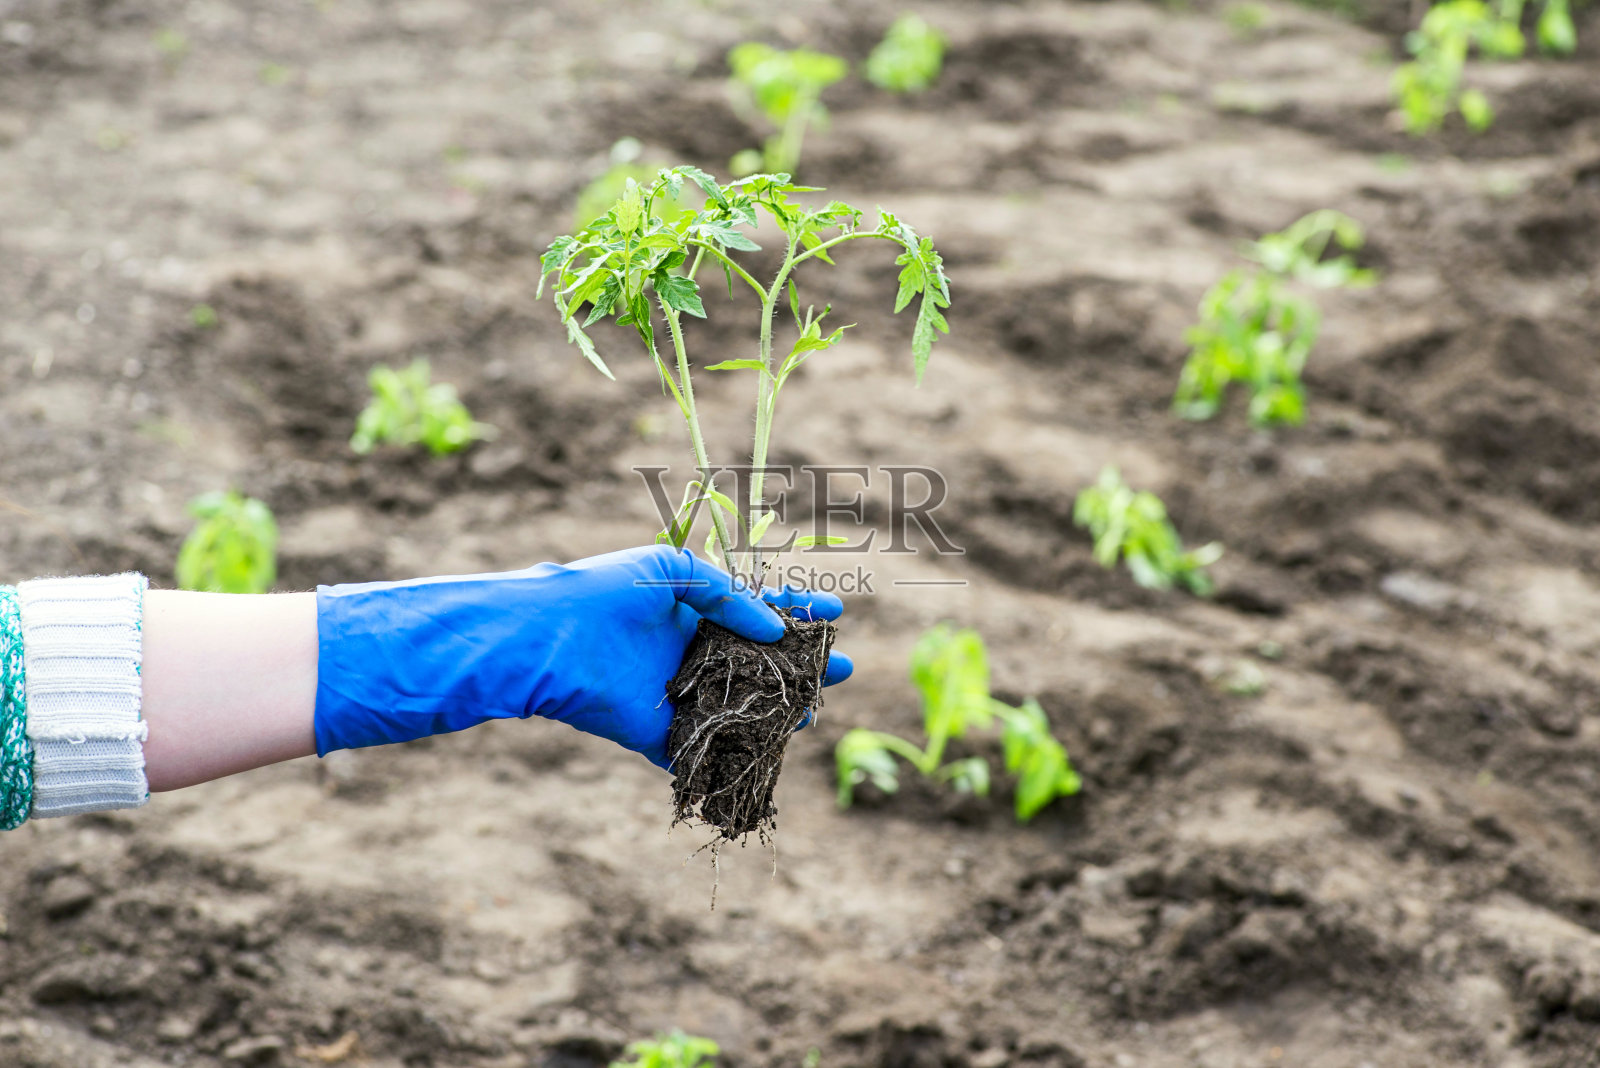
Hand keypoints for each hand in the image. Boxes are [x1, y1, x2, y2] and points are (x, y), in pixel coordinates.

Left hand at [313, 545, 852, 766]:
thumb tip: (772, 628)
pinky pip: (707, 746)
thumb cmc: (604, 591)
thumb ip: (728, 594)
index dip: (796, 611)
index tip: (837, 612)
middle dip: (804, 664)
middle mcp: (689, 652)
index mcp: (691, 609)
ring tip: (817, 707)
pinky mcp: (660, 734)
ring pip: (743, 705)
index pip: (756, 610)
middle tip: (845, 668)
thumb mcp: (672, 569)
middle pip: (760, 662)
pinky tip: (777, 747)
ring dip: (783, 707)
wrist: (549, 638)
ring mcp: (677, 694)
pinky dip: (741, 749)